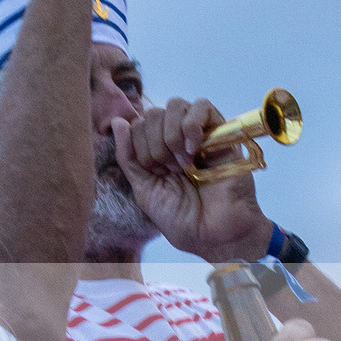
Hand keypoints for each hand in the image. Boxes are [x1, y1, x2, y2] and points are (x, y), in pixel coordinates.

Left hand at [110, 102, 270, 262]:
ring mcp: (200, 134)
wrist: (215, 235)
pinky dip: (192, 125)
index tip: (155, 172)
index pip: (137, 124)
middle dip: (155, 144)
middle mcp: (177, 139)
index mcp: (157, 152)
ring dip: (171, 134)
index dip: (139, 146)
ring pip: (175, 105)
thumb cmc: (181, 219)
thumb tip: (118, 121)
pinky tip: (195, 149)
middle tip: (171, 170)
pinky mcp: (223, 132)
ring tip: (184, 162)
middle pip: (153, 113)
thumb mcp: (144, 190)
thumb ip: (128, 157)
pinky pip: (202, 106)